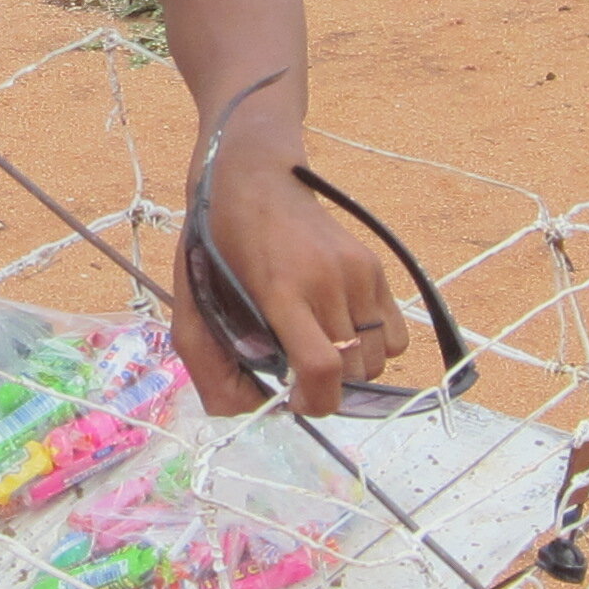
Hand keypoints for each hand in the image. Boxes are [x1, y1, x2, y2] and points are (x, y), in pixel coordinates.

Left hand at [175, 140, 404, 420]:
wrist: (253, 175)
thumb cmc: (217, 240)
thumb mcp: (193, 300)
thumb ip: (206, 363)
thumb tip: (240, 412)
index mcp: (281, 289)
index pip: (322, 367)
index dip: (314, 402)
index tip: (295, 401)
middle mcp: (329, 280)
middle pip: (355, 371)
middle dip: (328, 389)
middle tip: (297, 372)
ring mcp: (359, 272)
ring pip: (378, 358)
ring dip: (352, 370)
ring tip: (318, 348)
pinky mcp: (375, 266)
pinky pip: (395, 334)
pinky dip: (374, 347)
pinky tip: (340, 331)